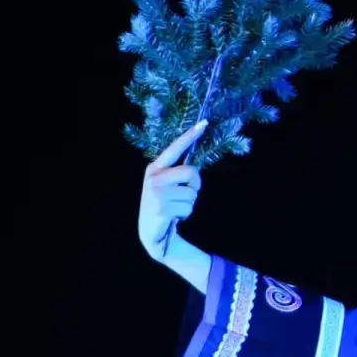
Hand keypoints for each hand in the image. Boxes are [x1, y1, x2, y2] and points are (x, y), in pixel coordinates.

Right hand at [138, 122, 206, 261]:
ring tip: (175, 208)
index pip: (174, 149)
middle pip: (192, 171)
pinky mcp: (162, 207)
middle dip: (195, 185)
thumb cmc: (164, 205)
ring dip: (190, 203)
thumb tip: (194, 165)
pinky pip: (189, 207)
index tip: (203, 123)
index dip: (189, 136)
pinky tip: (173, 217)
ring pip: (192, 193)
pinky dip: (186, 214)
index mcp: (154, 168)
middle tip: (184, 195)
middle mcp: (153, 177)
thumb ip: (177, 173)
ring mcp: (156, 192)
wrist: (152, 233)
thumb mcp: (166, 185)